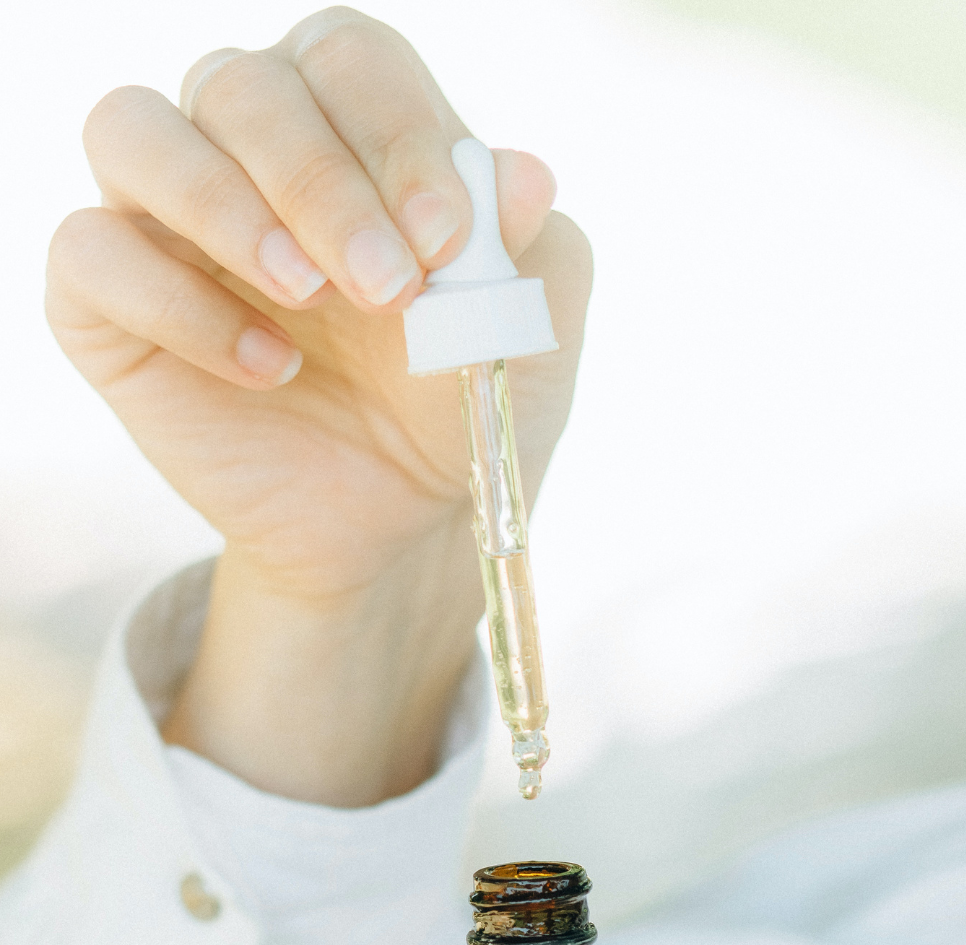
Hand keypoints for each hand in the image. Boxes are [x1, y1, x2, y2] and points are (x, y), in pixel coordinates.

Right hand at [45, 7, 591, 805]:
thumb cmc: (456, 404)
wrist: (397, 513)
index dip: (398, 134)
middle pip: (245, 86)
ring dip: (225, 207)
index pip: (352, 63)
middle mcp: (249, 155)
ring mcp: (169, 223)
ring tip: (309, 299)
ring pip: (132, 131)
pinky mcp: (109, 303)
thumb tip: (524, 175)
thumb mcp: (519, 339)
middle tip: (389, 291)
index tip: (447, 241)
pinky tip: (269, 369)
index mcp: (354, 135)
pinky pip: (89, 253)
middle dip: (323, 185)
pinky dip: (175, 303)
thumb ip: (528, 252)